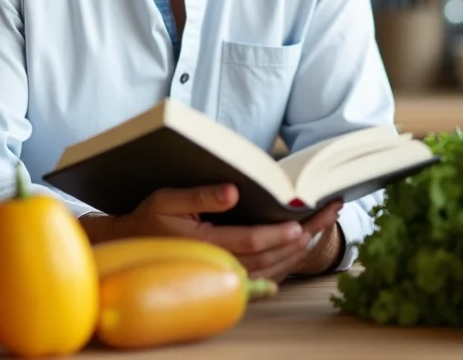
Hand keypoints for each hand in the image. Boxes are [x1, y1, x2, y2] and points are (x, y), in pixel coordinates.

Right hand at [80, 184, 343, 281]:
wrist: (132, 244)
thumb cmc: (149, 217)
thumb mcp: (168, 199)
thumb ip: (200, 196)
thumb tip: (232, 192)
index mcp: (206, 243)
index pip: (251, 241)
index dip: (278, 233)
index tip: (301, 223)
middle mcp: (218, 262)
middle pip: (270, 256)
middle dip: (302, 236)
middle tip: (329, 213)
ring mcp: (223, 270)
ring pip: (271, 267)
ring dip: (300, 248)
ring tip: (324, 221)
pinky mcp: (226, 272)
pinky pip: (264, 271)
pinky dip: (287, 259)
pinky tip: (303, 241)